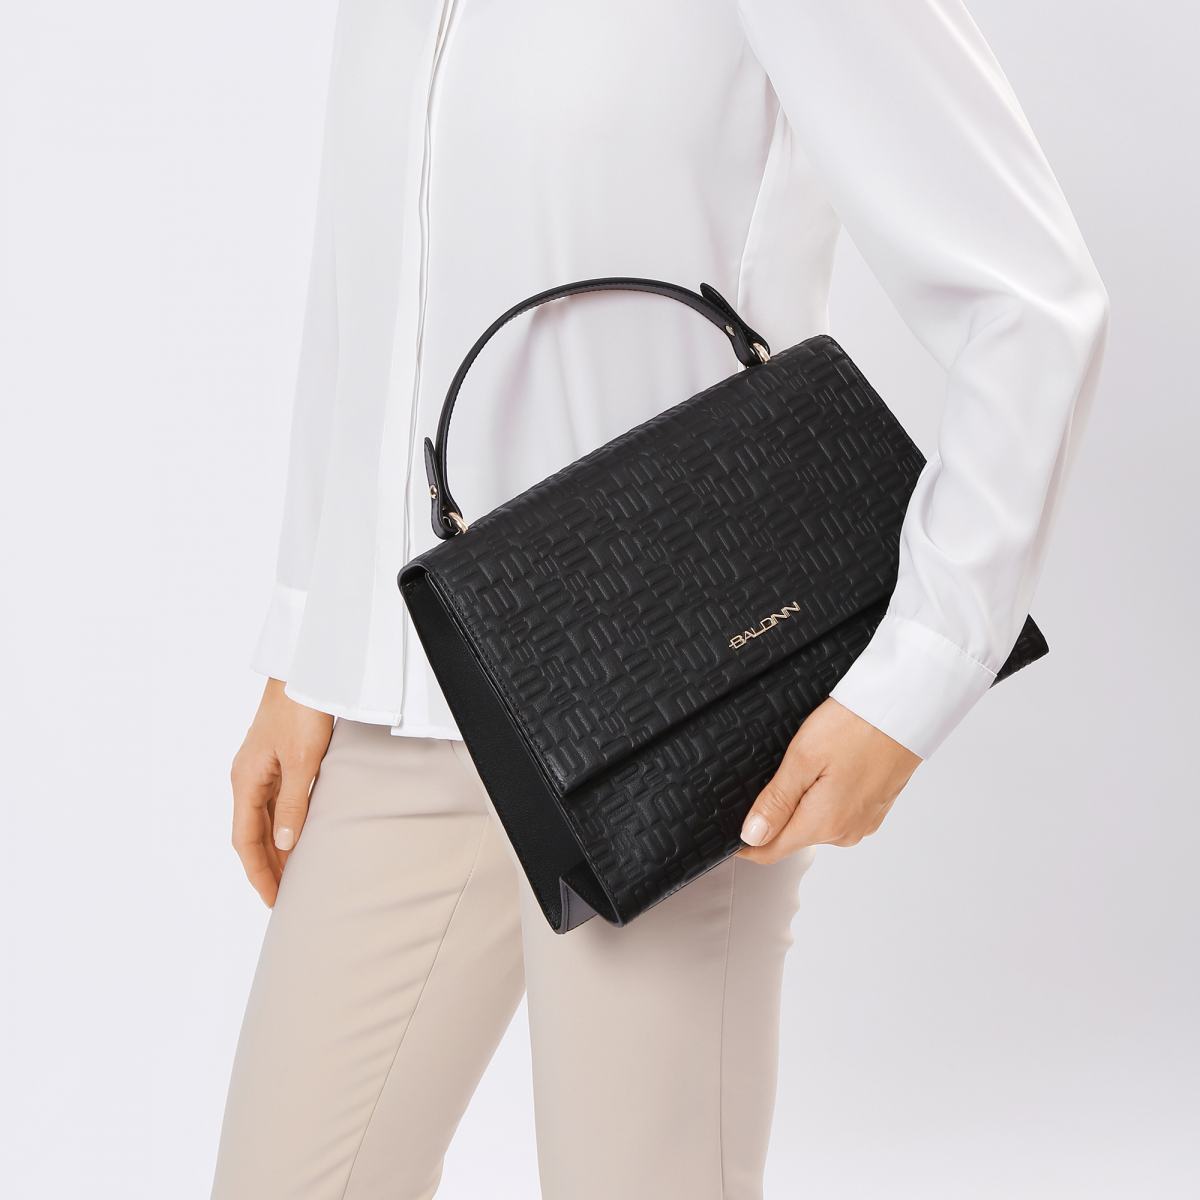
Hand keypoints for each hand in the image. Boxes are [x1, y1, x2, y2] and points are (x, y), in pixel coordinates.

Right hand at [230, 677, 333, 905]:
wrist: (306, 671)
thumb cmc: (302, 711)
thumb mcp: (303, 761)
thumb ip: (294, 804)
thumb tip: (284, 846)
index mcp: (246, 780)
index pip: (246, 840)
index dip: (258, 872)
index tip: (272, 900)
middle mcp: (247, 778)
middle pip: (252, 833)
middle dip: (267, 866)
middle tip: (286, 897)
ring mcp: (260, 768)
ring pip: (263, 820)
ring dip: (275, 848)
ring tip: (293, 876)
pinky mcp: (275, 759)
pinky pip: (274, 803)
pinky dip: (284, 826)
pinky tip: (298, 838)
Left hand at [736, 698, 921, 863]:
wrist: (907, 706)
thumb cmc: (858, 724)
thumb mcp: (803, 758)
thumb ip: (776, 801)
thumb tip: (751, 836)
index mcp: (824, 823)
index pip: (770, 851)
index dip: (745, 842)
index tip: (728, 827)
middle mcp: (845, 831)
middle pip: (792, 835)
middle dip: (774, 814)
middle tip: (769, 773)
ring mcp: (863, 821)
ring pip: (816, 822)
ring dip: (801, 802)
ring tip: (804, 764)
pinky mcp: (875, 807)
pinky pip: (838, 811)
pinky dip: (825, 795)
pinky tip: (829, 766)